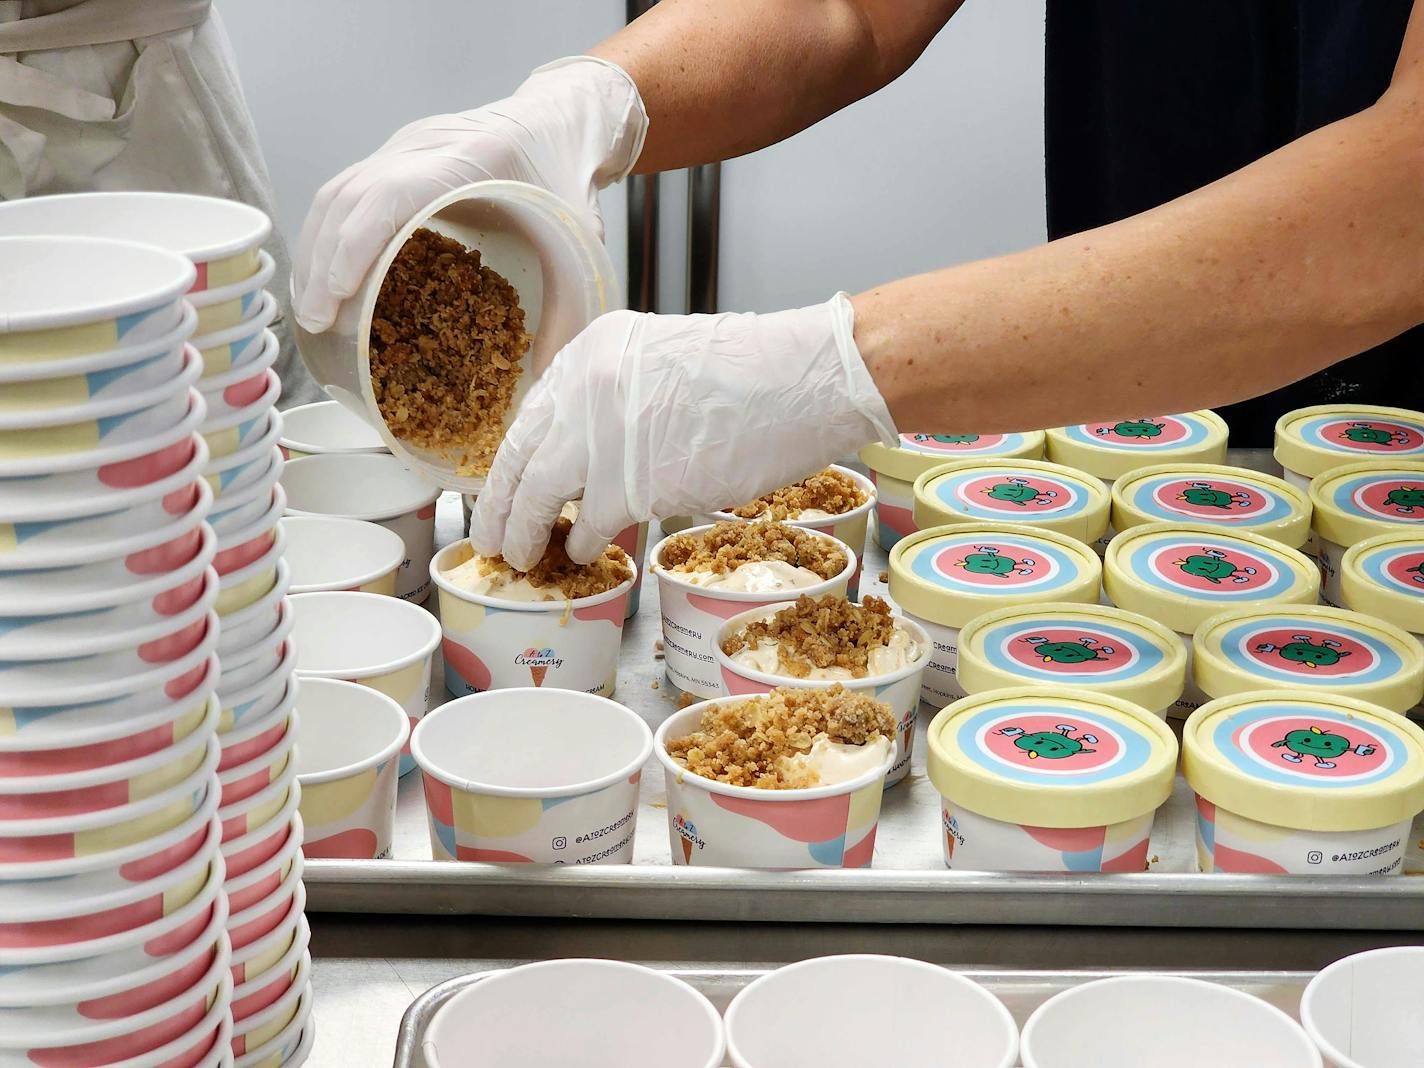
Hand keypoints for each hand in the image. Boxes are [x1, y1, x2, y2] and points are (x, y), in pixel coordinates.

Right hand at [293, 57, 646, 331]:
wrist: (562, 117)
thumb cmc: (569, 173)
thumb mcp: (578, 236)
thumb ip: (568, 300)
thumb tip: (545, 369)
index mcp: (471, 158)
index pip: (390, 193)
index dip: (358, 244)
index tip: (337, 294)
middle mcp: (424, 145)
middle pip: (349, 196)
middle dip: (322, 261)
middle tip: (315, 322)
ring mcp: (403, 146)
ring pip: (337, 192)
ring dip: (315, 250)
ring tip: (311, 307)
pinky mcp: (394, 157)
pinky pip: (346, 191)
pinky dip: (328, 235)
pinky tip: (324, 274)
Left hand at [469, 294, 897, 569]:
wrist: (801, 381)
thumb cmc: (756, 375)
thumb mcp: (664, 361)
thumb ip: (622, 396)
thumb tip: (599, 447)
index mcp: (593, 351)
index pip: (534, 412)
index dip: (518, 458)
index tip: (508, 485)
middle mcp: (584, 387)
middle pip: (520, 453)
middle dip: (500, 501)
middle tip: (491, 534)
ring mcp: (600, 436)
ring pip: (537, 492)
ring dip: (524, 530)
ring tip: (520, 556)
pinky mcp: (627, 484)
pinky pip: (585, 524)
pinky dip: (579, 543)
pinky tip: (580, 553)